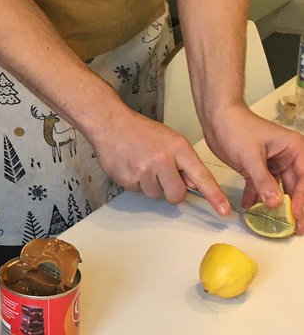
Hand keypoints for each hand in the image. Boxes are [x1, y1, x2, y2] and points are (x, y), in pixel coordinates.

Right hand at [88, 104, 231, 215]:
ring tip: (142, 165)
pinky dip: (136, 183)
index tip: (224, 210)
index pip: (201, 176)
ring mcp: (144, 170)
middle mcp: (163, 159)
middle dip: (172, 191)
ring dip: (151, 185)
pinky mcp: (127, 178)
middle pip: (177, 195)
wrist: (111, 123)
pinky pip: (138, 191)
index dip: (214, 195)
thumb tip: (194, 184)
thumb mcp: (170, 140)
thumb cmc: (142, 131)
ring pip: (156, 195)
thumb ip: (184, 162)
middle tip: (163, 176)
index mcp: (178, 148)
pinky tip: (131, 166)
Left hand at [202, 103, 303, 231]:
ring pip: (278, 190)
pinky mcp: (258, 169)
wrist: (217, 119)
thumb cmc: (237, 128)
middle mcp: (287, 157)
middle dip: (294, 207)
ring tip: (274, 225)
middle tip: (295, 228)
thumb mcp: (250, 155)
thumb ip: (263, 180)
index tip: (295, 216)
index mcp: (294, 149)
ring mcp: (273, 164)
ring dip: (275, 206)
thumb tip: (275, 203)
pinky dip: (257, 198)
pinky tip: (251, 210)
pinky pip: (262, 188)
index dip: (301, 199)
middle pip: (296, 187)